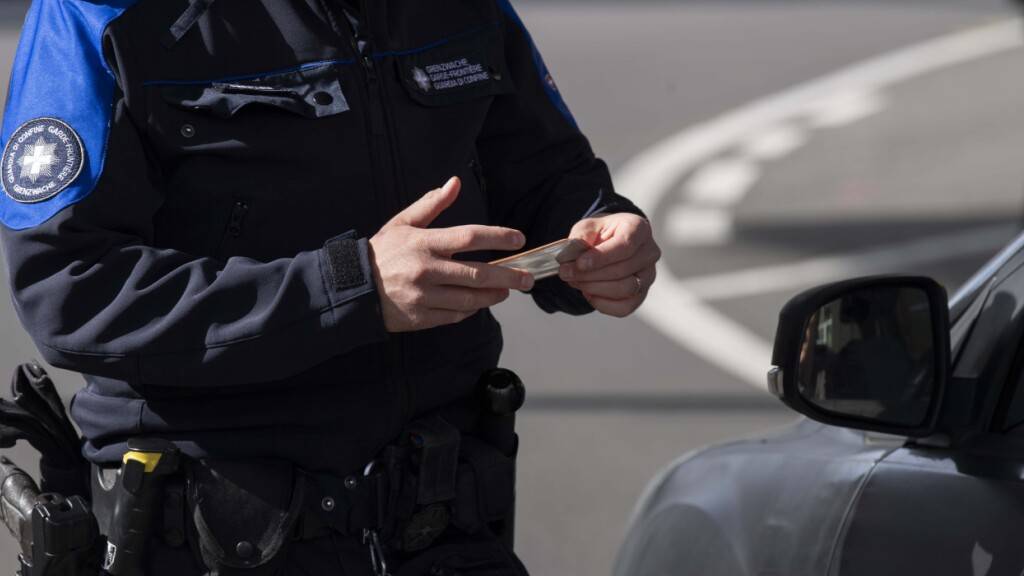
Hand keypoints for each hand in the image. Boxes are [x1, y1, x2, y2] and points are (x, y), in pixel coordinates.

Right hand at [370, 177, 533, 331]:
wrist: (353, 287)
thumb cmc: (382, 252)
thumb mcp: (403, 223)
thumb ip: (432, 204)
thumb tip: (455, 182)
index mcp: (424, 243)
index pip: (469, 237)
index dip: (497, 236)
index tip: (519, 239)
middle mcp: (426, 270)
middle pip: (478, 273)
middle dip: (508, 276)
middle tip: (528, 277)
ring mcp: (424, 296)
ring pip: (470, 299)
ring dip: (494, 295)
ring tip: (508, 291)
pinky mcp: (421, 317)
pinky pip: (455, 315)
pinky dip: (472, 310)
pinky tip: (481, 303)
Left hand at [558, 213, 659, 316]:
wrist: (608, 243)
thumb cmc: (600, 234)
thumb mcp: (588, 227)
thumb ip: (581, 238)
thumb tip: (570, 255)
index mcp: (638, 229)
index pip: (625, 245)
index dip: (602, 257)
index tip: (580, 263)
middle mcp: (649, 252)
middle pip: (623, 270)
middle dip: (590, 275)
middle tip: (566, 273)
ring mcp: (648, 275)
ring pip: (625, 289)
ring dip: (595, 288)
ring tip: (575, 281)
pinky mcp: (641, 294)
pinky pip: (625, 307)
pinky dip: (603, 304)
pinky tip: (588, 293)